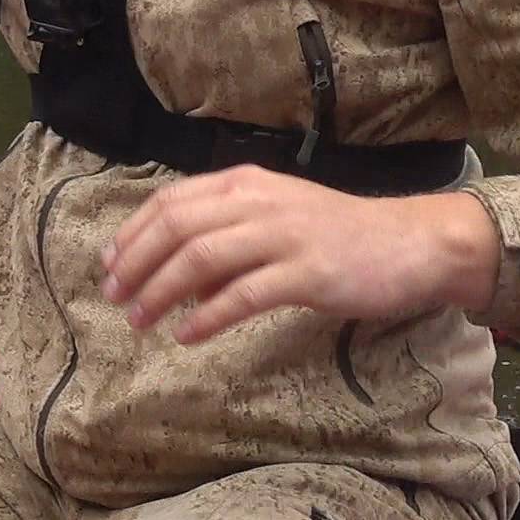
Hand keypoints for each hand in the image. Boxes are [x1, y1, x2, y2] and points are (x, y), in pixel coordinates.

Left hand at [99, 170, 500, 344]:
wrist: (411, 243)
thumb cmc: (337, 236)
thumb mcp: (274, 221)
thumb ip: (225, 239)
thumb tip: (171, 276)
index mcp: (245, 184)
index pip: (170, 201)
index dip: (131, 234)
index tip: (107, 265)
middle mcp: (260, 202)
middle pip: (176, 228)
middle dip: (135, 265)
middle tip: (114, 299)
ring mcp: (284, 236)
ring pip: (201, 259)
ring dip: (160, 292)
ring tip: (140, 321)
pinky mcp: (308, 274)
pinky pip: (243, 295)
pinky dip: (207, 317)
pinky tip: (187, 336)